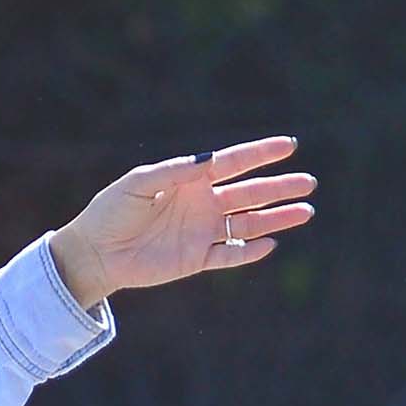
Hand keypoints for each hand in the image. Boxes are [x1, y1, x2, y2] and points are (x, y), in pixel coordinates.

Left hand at [47, 136, 315, 309]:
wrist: (96, 252)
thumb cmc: (112, 210)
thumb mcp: (140, 182)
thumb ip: (176, 170)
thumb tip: (210, 159)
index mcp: (190, 179)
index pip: (234, 163)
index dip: (261, 154)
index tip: (289, 145)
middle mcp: (202, 203)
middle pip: (250, 193)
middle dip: (280, 187)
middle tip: (309, 182)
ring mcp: (202, 232)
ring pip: (248, 223)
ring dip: (276, 218)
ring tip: (305, 212)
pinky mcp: (197, 260)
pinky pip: (230, 255)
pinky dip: (249, 252)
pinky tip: (270, 244)